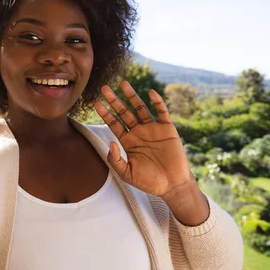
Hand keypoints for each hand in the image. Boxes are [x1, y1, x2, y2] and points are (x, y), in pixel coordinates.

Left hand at [94, 80, 193, 197]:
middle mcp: (139, 132)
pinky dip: (157, 102)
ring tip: (123, 84)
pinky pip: (162, 112)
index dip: (106, 114)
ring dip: (132, 96)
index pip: (114, 124)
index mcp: (128, 141)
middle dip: (114, 100)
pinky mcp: (167, 129)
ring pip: (140, 108)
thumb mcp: (127, 173)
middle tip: (104, 88)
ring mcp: (153, 129)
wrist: (172, 185)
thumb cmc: (149, 181)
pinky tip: (150, 92)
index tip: (96, 103)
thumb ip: (115, 160)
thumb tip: (111, 142)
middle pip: (124, 112)